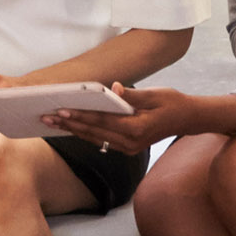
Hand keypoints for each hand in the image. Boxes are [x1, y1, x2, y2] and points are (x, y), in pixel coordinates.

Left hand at [48, 84, 220, 156]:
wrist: (188, 119)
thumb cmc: (173, 102)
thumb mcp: (156, 94)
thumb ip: (133, 94)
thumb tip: (114, 88)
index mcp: (137, 128)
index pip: (103, 121)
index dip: (81, 115)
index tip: (62, 110)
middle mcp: (131, 142)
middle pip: (94, 132)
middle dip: (70, 124)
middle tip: (47, 116)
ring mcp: (128, 147)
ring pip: (95, 138)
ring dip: (73, 130)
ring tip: (53, 122)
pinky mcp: (127, 147)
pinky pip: (102, 140)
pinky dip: (85, 133)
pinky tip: (70, 127)